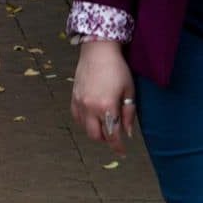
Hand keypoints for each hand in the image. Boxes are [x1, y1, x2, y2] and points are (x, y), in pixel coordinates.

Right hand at [71, 40, 137, 154]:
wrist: (98, 51)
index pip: (112, 134)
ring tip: (104, 123)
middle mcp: (91, 108)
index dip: (118, 146)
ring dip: (95, 130)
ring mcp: (80, 103)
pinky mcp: (74, 98)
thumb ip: (128, 113)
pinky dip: (85, 122)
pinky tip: (93, 116)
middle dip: (106, 139)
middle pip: (96, 136)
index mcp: (107, 106)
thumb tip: (127, 132)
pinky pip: (77, 118)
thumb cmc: (117, 69)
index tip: (122, 152)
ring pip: (85, 128)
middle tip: (114, 134)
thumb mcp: (129, 90)